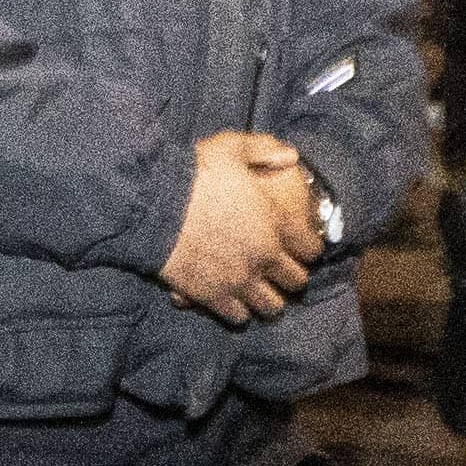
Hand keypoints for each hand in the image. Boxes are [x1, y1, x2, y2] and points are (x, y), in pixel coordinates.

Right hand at [160, 134, 320, 319]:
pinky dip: (239, 311)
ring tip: (259, 291)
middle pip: (296, 282)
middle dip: (290, 276)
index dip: (307, 247)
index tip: (299, 245)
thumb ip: (263, 151)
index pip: (311, 249)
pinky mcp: (213, 297)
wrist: (154, 207)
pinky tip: (233, 300)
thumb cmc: (193, 175)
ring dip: (268, 299)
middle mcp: (264, 257)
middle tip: (279, 270)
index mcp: (276, 224)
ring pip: (271, 306)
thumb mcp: (231, 149)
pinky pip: (239, 317)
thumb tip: (290, 156)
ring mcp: (239, 281)